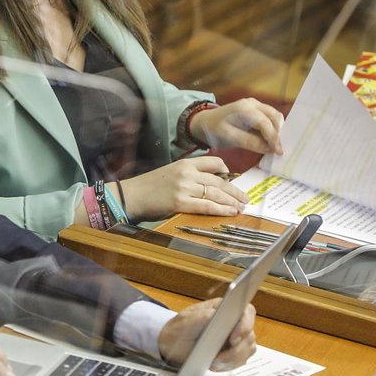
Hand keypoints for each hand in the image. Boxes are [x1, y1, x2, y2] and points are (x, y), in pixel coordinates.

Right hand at [122, 156, 248, 220]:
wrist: (130, 195)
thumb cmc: (148, 187)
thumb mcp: (169, 173)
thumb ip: (187, 176)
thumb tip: (205, 185)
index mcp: (184, 163)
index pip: (213, 162)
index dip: (226, 170)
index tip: (232, 178)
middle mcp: (186, 173)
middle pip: (219, 180)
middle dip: (234, 190)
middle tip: (244, 197)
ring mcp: (184, 187)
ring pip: (216, 193)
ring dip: (231, 201)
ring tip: (241, 207)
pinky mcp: (180, 202)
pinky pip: (207, 206)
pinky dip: (221, 209)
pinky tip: (230, 212)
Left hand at [157, 299, 256, 370]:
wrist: (172, 345)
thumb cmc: (179, 329)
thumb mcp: (186, 321)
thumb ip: (204, 316)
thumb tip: (219, 315)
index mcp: (224, 307)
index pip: (246, 312)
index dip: (245, 325)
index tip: (232, 339)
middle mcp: (234, 321)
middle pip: (248, 336)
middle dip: (234, 351)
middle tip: (217, 359)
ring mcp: (236, 337)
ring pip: (247, 350)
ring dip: (231, 360)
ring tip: (213, 363)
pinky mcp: (234, 352)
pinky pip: (241, 360)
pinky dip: (229, 365)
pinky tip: (215, 366)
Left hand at [191, 98, 283, 154]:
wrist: (205, 121)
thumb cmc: (214, 129)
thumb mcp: (228, 137)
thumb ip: (248, 142)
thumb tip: (269, 149)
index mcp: (243, 108)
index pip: (264, 122)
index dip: (273, 137)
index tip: (278, 152)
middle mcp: (252, 103)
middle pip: (274, 117)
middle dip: (279, 134)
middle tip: (279, 151)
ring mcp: (256, 105)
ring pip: (275, 117)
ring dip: (278, 131)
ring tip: (275, 147)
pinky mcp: (257, 111)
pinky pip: (270, 119)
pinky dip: (273, 130)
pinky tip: (271, 142)